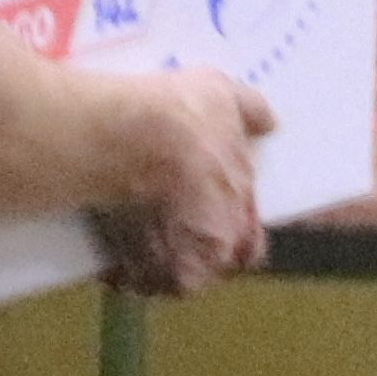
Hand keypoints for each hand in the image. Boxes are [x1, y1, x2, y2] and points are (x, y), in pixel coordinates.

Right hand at [82, 67, 275, 298]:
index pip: (248, 250)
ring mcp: (168, 268)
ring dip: (151, 265)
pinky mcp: (128, 270)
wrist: (124, 137)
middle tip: (167, 230)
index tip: (212, 225)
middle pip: (204, 268)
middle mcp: (210, 254)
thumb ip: (251, 113)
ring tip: (133, 237)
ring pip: (162, 278)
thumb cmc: (181, 117)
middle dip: (189, 256)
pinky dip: (118, 268)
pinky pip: (125, 278)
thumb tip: (268, 122)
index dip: (231, 239)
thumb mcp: (225, 97)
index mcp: (239, 221)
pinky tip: (108, 248)